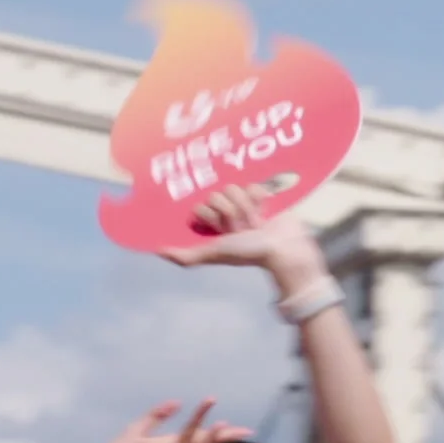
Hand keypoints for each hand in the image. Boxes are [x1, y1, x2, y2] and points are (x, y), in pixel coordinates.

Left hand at [87, 400, 248, 442]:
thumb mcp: (133, 433)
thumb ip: (153, 417)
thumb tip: (177, 402)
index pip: (192, 430)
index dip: (204, 416)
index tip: (214, 400)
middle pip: (203, 442)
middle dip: (222, 433)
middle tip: (245, 428)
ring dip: (211, 442)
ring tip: (225, 428)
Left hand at [164, 182, 328, 289]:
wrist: (285, 249)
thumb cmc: (249, 253)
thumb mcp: (215, 253)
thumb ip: (187, 257)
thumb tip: (158, 251)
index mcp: (212, 224)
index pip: (202, 203)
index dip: (212, 214)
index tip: (222, 229)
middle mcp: (226, 213)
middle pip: (219, 194)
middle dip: (233, 211)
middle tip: (243, 227)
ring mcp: (245, 205)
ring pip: (236, 188)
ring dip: (248, 206)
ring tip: (256, 222)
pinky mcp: (263, 199)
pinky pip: (254, 185)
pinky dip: (261, 198)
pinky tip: (266, 210)